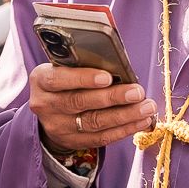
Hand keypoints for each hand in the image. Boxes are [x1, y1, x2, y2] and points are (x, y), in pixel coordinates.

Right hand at [28, 62, 151, 156]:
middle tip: (137, 92)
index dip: (83, 79)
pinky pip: (101, 138)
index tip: (108, 77)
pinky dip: (124, 130)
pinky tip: (141, 121)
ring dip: (125, 115)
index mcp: (41, 80)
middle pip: (80, 102)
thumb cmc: (66, 79)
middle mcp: (46, 105)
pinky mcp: (72, 141)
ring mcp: (58, 126)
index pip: (59, 79)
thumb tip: (115, 46)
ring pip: (94, 122)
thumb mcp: (65, 66)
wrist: (50, 110)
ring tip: (147, 108)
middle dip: (112, 97)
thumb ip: (84, 58)